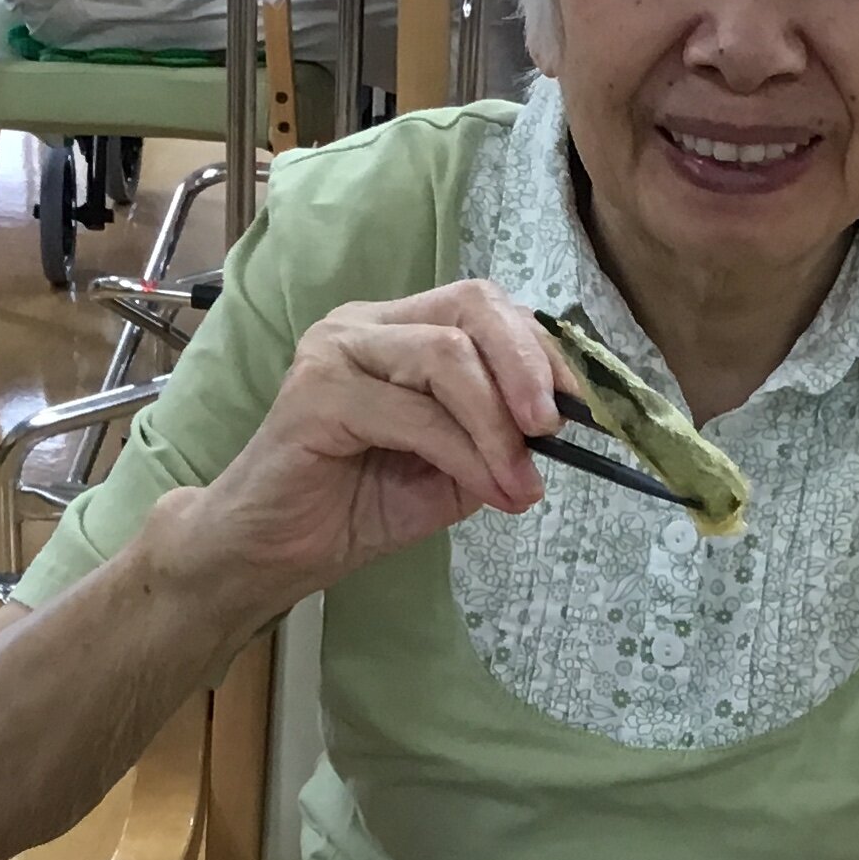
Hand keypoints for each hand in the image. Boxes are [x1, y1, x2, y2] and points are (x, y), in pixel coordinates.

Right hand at [178, 280, 556, 614]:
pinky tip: (485, 490)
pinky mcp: (318, 390)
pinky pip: (414, 412)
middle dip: (530, 365)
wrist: (269, 554)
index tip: (589, 406)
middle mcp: (368, 324)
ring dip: (497, 426)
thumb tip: (563, 428)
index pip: (488, 310)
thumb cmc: (353, 509)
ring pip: (448, 356)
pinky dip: (463, 452)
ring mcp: (338, 349)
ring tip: (518, 484)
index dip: (546, 351)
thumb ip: (498, 439)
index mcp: (402, 331)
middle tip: (556, 430)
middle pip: (473, 306)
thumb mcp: (451, 472)